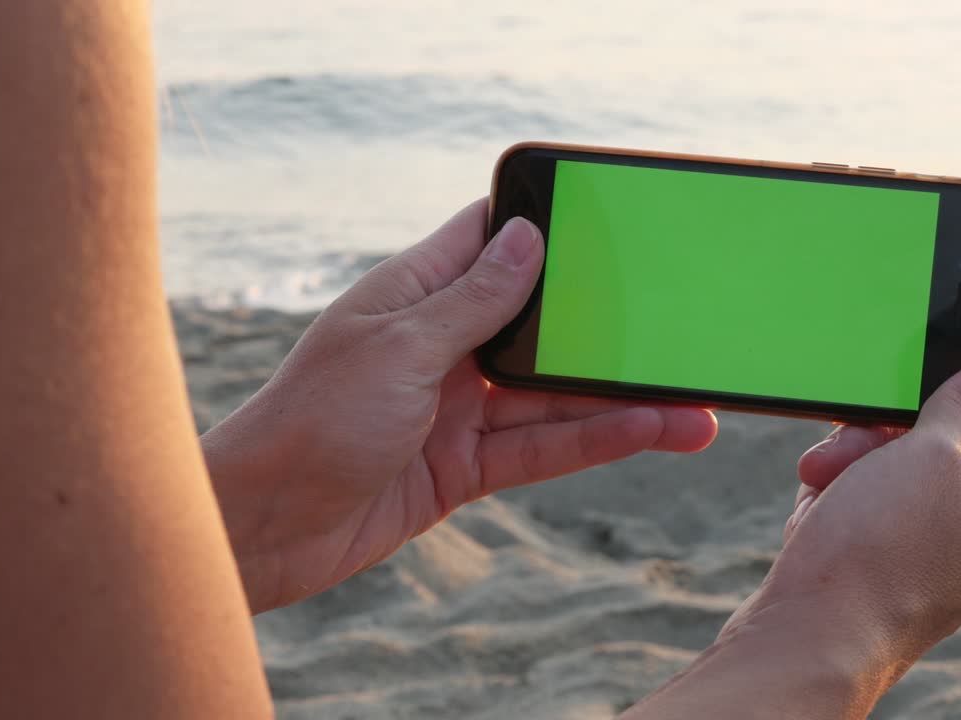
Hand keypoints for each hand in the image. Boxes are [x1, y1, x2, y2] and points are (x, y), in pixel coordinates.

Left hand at [202, 199, 717, 612]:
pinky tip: (648, 434)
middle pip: (541, 327)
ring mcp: (456, 408)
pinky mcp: (464, 466)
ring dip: (620, 400)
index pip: (488, 242)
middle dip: (606, 330)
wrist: (266, 527)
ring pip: (554, 396)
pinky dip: (593, 442)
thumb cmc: (312, 420)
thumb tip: (528, 236)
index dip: (546, 227)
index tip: (613, 222)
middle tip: (678, 327)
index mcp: (414, 294)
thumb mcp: (400, 348)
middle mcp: (441, 345)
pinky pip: (541, 449)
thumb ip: (472, 300)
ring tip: (694, 405)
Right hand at [623, 350, 960, 719]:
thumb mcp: (933, 454)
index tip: (911, 379)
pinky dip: (836, 498)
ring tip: (823, 480)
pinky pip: (863, 506)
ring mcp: (932, 555)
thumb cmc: (876, 553)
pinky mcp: (882, 568)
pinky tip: (819, 513)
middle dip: (885, 431)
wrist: (807, 639)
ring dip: (851, 462)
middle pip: (944, 440)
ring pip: (894, 470)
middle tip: (852, 440)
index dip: (960, 387)